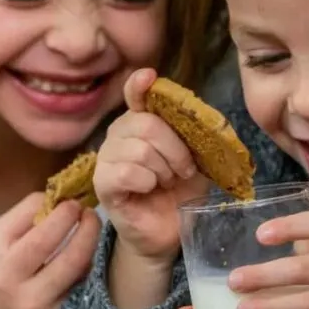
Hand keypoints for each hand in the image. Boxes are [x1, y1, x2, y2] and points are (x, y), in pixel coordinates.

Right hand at [0, 193, 101, 308]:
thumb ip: (27, 211)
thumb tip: (60, 196)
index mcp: (7, 271)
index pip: (41, 241)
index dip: (63, 217)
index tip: (73, 203)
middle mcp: (29, 298)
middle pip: (72, 260)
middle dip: (88, 230)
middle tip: (90, 213)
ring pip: (84, 275)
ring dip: (93, 246)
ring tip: (91, 228)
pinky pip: (88, 289)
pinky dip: (91, 267)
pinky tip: (87, 253)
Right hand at [93, 67, 207, 264]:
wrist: (168, 230)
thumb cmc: (179, 191)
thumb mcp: (196, 158)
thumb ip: (194, 135)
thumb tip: (206, 118)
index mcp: (141, 121)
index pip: (135, 94)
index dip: (140, 84)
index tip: (149, 77)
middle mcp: (119, 133)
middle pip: (147, 124)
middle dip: (175, 149)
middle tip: (183, 171)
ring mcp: (107, 157)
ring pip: (139, 150)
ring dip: (163, 170)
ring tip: (165, 183)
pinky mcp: (102, 183)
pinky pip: (126, 173)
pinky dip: (147, 183)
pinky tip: (149, 191)